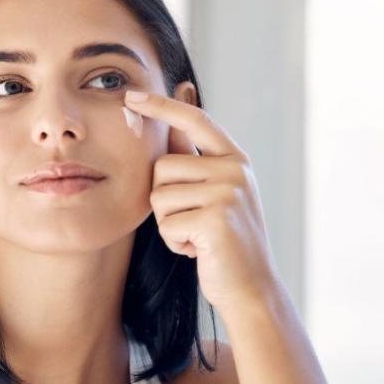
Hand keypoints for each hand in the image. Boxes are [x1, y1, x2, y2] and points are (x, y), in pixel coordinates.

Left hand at [123, 89, 283, 312]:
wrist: (251, 288)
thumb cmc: (226, 242)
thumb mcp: (217, 194)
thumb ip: (197, 161)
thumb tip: (175, 123)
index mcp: (235, 159)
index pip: (194, 120)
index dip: (162, 106)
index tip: (131, 95)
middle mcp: (235, 170)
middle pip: (162, 167)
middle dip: (164, 200)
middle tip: (192, 222)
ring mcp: (228, 193)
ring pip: (159, 196)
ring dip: (169, 224)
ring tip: (197, 236)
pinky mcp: (215, 218)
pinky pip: (167, 224)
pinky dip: (175, 243)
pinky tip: (199, 250)